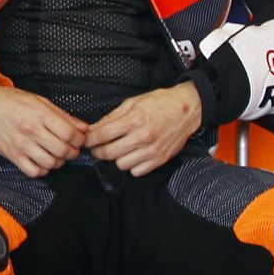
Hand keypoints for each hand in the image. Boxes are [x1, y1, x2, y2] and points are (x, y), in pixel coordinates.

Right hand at [0, 82, 87, 178]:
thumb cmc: (12, 102)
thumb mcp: (40, 101)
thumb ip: (63, 116)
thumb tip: (83, 128)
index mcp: (40, 115)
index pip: (70, 134)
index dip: (80, 140)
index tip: (79, 140)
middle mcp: (31, 131)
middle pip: (63, 150)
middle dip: (72, 152)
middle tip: (70, 149)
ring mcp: (21, 145)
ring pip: (50, 163)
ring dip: (58, 162)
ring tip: (56, 155)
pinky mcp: (13, 155)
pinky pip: (33, 171)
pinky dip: (42, 170)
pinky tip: (42, 161)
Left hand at [86, 82, 201, 176]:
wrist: (187, 110)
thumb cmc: (159, 104)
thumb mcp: (132, 103)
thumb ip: (111, 117)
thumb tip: (93, 129)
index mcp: (134, 120)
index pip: (103, 135)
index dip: (90, 140)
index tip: (86, 141)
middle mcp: (143, 137)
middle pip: (109, 153)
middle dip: (98, 151)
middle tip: (96, 148)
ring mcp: (152, 150)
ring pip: (121, 164)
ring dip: (115, 158)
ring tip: (117, 150)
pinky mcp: (160, 159)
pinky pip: (137, 171)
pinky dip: (131, 166)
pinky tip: (132, 155)